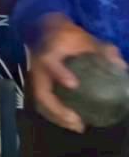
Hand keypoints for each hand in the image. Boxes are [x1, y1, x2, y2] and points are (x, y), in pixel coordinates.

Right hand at [31, 13, 126, 132]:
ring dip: (57, 116)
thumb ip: (103, 50)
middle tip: (77, 120)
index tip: (73, 84)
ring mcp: (36, 77)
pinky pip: (43, 104)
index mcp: (49, 50)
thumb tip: (120, 66)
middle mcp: (37, 66)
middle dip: (57, 108)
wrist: (46, 31)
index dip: (59, 73)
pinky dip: (56, 116)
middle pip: (41, 90)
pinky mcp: (38, 85)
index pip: (48, 61)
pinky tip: (72, 122)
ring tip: (77, 125)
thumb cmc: (68, 36)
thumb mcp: (85, 37)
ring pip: (41, 101)